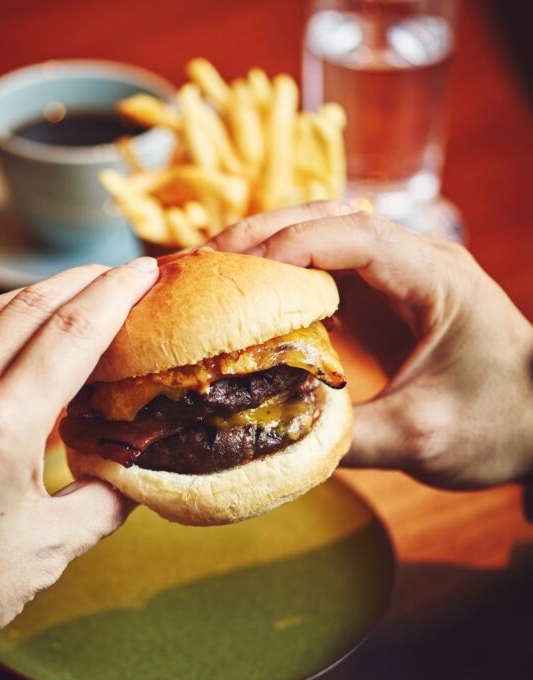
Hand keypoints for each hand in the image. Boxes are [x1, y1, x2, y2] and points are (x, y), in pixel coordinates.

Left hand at [0, 258, 158, 650]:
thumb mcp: (50, 548)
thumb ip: (105, 500)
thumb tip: (136, 472)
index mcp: (1, 426)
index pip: (73, 334)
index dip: (116, 295)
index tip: (146, 271)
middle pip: (31, 307)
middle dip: (83, 281)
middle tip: (121, 272)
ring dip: (38, 293)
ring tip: (76, 290)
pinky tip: (15, 328)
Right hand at [209, 203, 532, 488]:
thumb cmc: (500, 425)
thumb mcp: (424, 438)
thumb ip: (348, 438)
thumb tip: (271, 435)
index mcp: (436, 278)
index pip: (355, 236)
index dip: (289, 246)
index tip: (234, 275)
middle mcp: (416, 260)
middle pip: (328, 220)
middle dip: (259, 236)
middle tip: (199, 267)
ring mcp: (398, 275)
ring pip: (320, 238)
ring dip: (263, 251)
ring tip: (209, 278)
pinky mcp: (384, 298)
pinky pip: (324, 272)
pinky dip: (281, 280)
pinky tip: (246, 303)